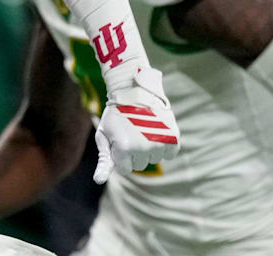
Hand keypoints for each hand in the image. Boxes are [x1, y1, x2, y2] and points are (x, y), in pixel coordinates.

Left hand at [94, 66, 179, 183]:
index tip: (119, 141)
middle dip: (134, 154)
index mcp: (123, 148)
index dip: (120, 156)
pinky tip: (155, 132)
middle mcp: (142, 148)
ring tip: (142, 130)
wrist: (134, 92)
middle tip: (131, 134)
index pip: (125, 169)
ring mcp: (159, 143)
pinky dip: (163, 146)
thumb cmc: (115, 116)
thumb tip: (98, 181)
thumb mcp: (104, 135)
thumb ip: (104, 160)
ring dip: (148, 149)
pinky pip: (169, 154)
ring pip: (154, 160)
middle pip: (140, 166)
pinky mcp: (173, 138)